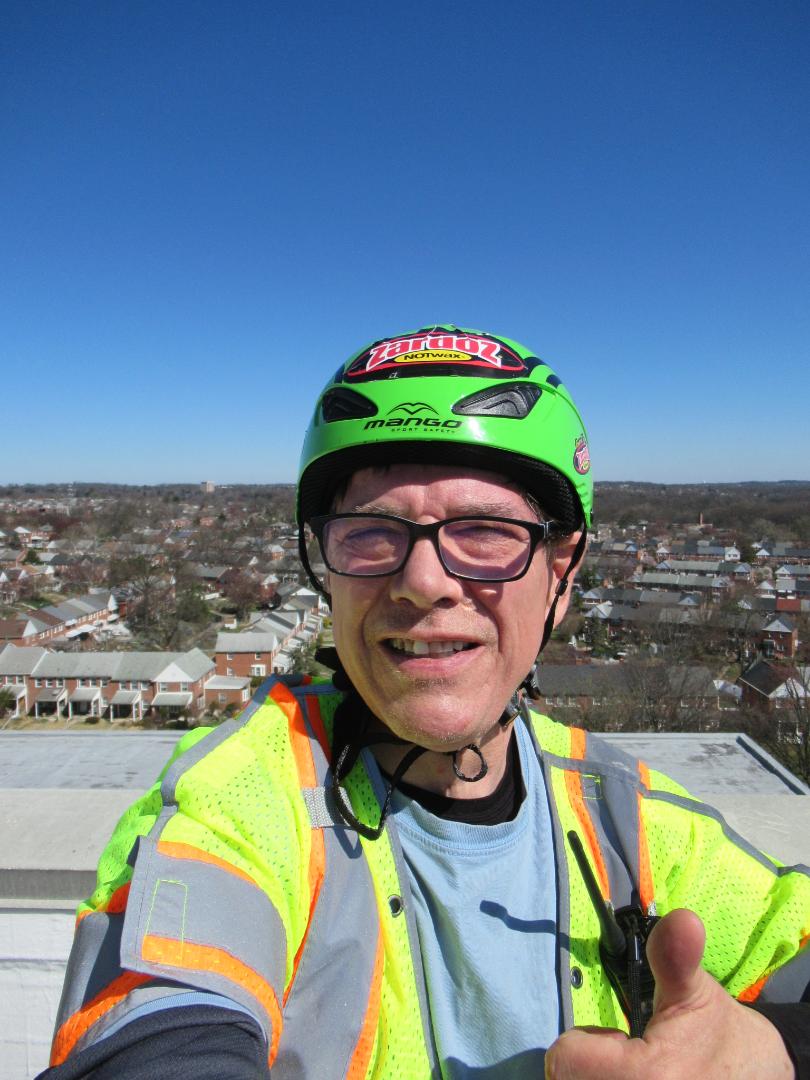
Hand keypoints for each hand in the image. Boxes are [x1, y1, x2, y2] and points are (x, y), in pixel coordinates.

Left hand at [545, 908, 793, 1078]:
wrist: (757, 1078)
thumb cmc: (719, 1034)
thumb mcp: (696, 991)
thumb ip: (674, 958)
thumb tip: (683, 920)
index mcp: (649, 1078)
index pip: (565, 1057)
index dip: (585, 1040)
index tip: (619, 1037)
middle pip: (567, 1078)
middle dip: (587, 1064)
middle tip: (623, 1056)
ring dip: (595, 1077)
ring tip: (630, 1071)